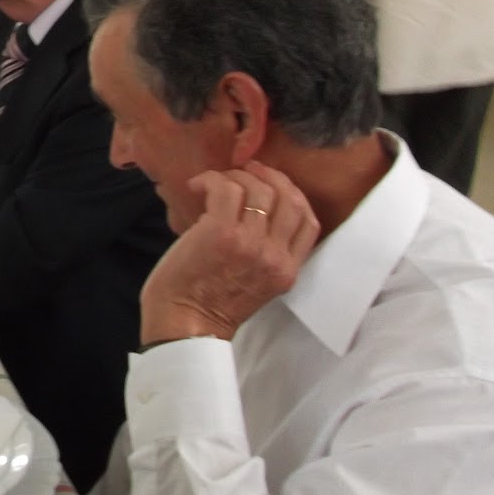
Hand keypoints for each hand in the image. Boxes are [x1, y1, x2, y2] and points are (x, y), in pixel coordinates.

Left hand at [139, 161, 320, 345]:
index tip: (269, 182)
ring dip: (235, 177)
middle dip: (268, 176)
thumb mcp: (256, 281)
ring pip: (259, 190)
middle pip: (289, 198)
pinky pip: (225, 189)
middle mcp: (275, 256)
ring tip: (215, 183)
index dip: (291, 192)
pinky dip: (211, 180)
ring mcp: (251, 244)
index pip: (309, 221)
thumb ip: (266, 252)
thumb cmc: (210, 303)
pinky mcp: (221, 233)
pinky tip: (196, 187)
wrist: (184, 324)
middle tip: (243, 170)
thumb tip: (254, 209)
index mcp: (287, 270)